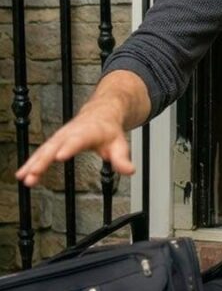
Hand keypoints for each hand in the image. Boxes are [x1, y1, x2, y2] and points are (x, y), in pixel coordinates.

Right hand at [15, 108, 133, 188]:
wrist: (101, 112)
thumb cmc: (109, 129)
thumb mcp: (119, 143)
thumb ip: (122, 158)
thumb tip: (129, 170)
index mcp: (87, 131)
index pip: (77, 140)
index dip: (68, 147)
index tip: (59, 156)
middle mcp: (70, 133)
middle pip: (54, 146)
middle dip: (42, 160)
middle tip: (33, 174)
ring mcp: (60, 136)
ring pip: (44, 150)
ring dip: (32, 163)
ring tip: (24, 177)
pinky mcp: (55, 141)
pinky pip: (41, 152)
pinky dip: (31, 163)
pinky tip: (23, 175)